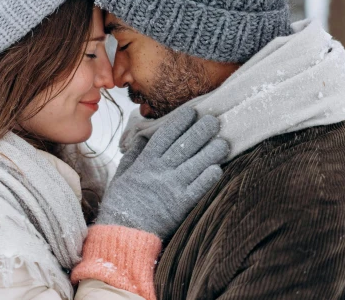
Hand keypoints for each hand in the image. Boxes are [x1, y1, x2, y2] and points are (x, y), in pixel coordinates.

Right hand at [97, 107, 227, 239]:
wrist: (123, 233)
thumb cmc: (121, 204)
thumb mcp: (121, 174)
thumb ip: (133, 155)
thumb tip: (142, 136)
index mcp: (145, 162)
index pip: (165, 135)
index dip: (180, 122)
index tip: (192, 112)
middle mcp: (160, 171)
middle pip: (185, 145)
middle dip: (201, 131)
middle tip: (214, 120)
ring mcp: (171, 187)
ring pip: (196, 164)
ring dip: (211, 151)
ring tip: (223, 142)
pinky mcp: (181, 205)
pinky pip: (199, 188)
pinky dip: (209, 177)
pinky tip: (218, 168)